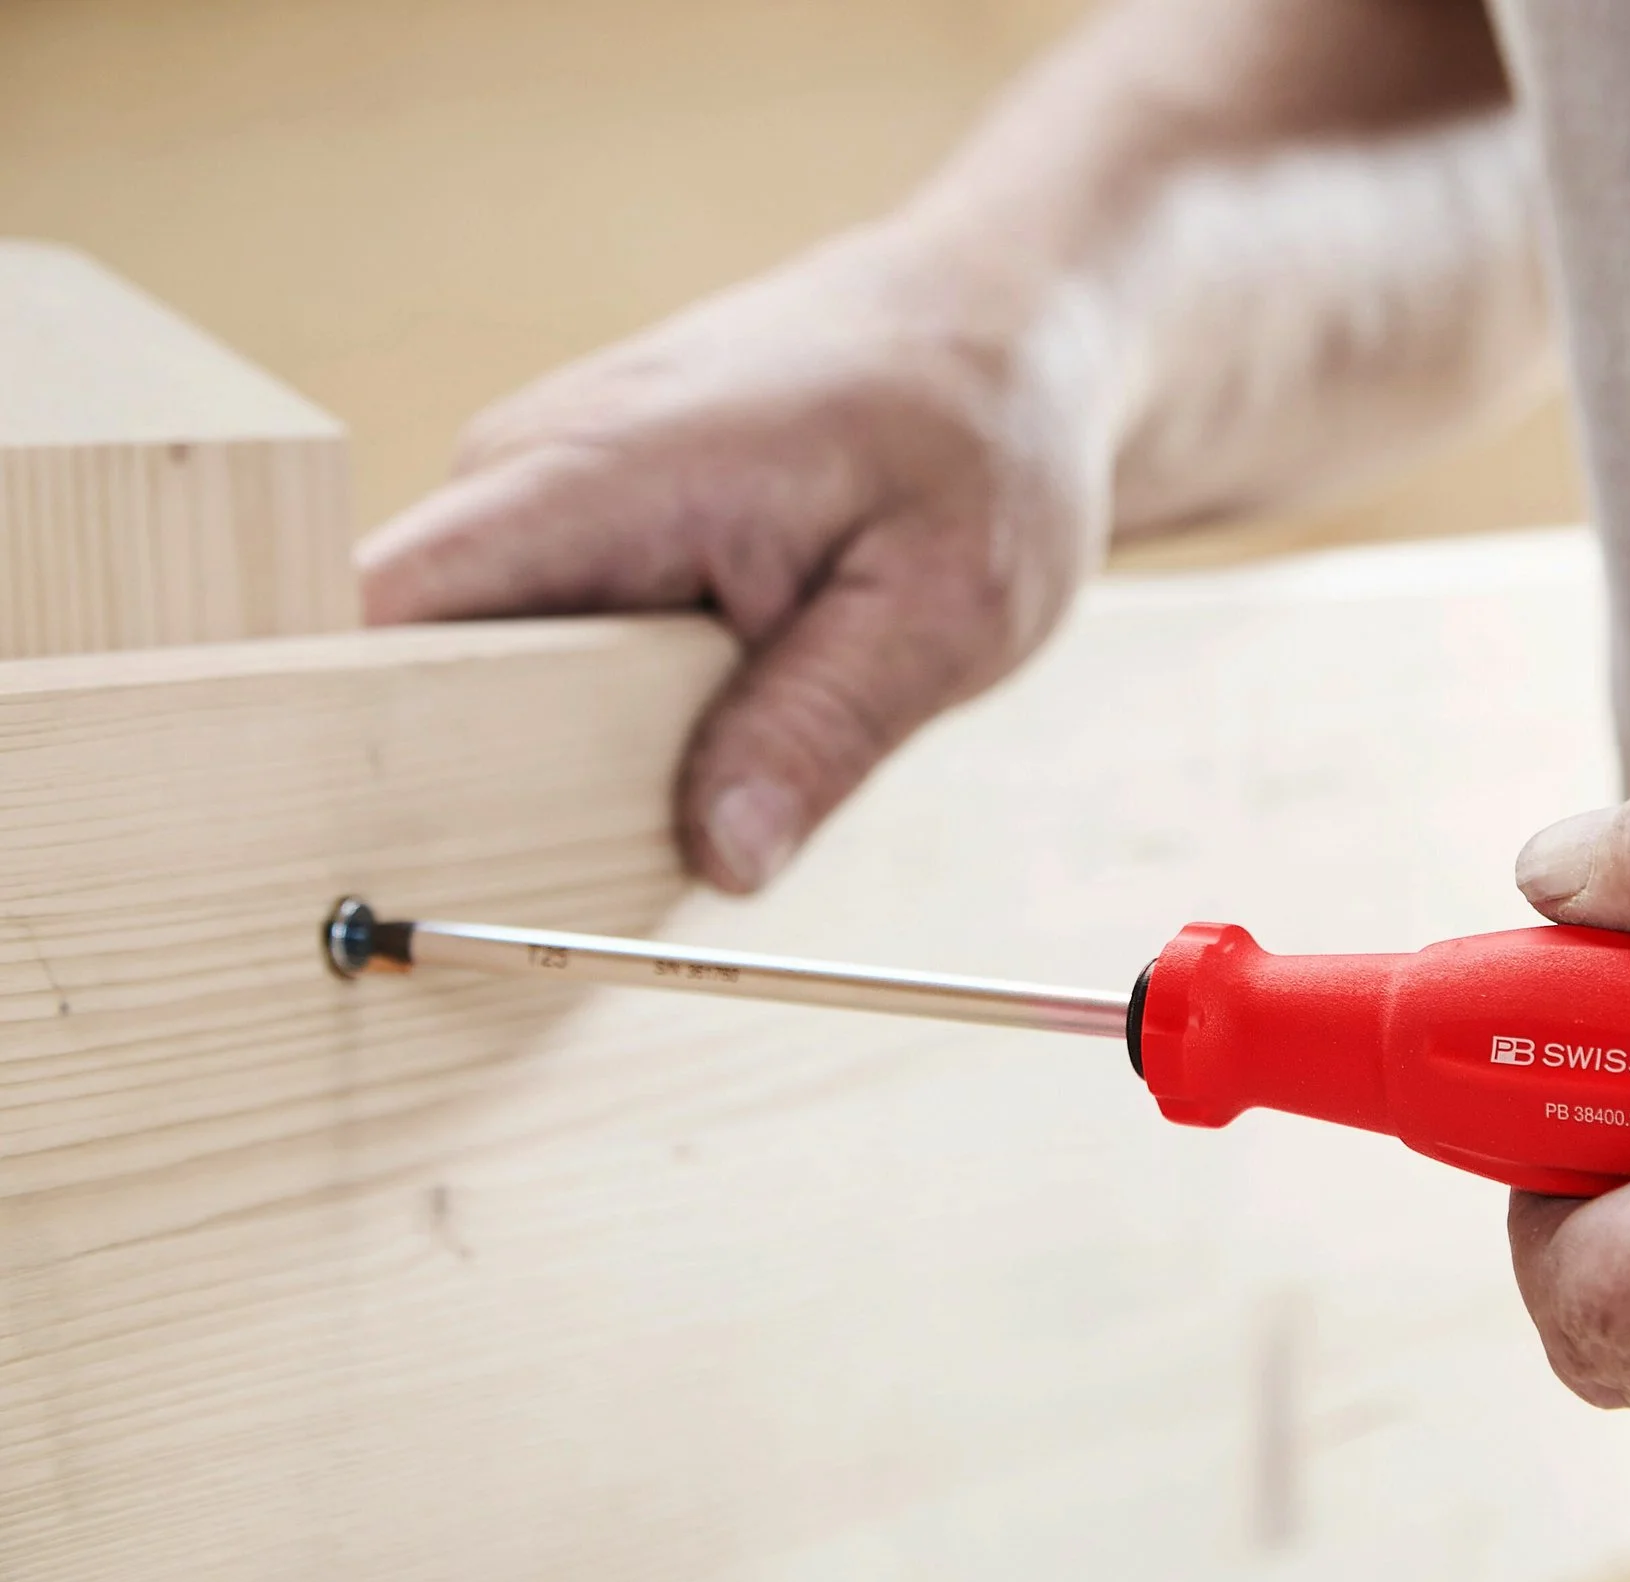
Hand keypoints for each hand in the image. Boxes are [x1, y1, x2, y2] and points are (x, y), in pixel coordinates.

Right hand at [358, 222, 1109, 890]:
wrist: (990, 325)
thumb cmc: (978, 439)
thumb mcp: (945, 602)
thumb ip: (824, 727)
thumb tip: (723, 860)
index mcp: (596, 479)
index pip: (382, 608)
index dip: (345, 735)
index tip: (372, 864)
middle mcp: (528, 479)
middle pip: (411, 670)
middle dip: (464, 793)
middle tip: (551, 913)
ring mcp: (541, 504)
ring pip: (476, 676)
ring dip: (540, 768)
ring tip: (646, 831)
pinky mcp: (575, 538)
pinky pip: (537, 658)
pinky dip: (588, 728)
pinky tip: (674, 764)